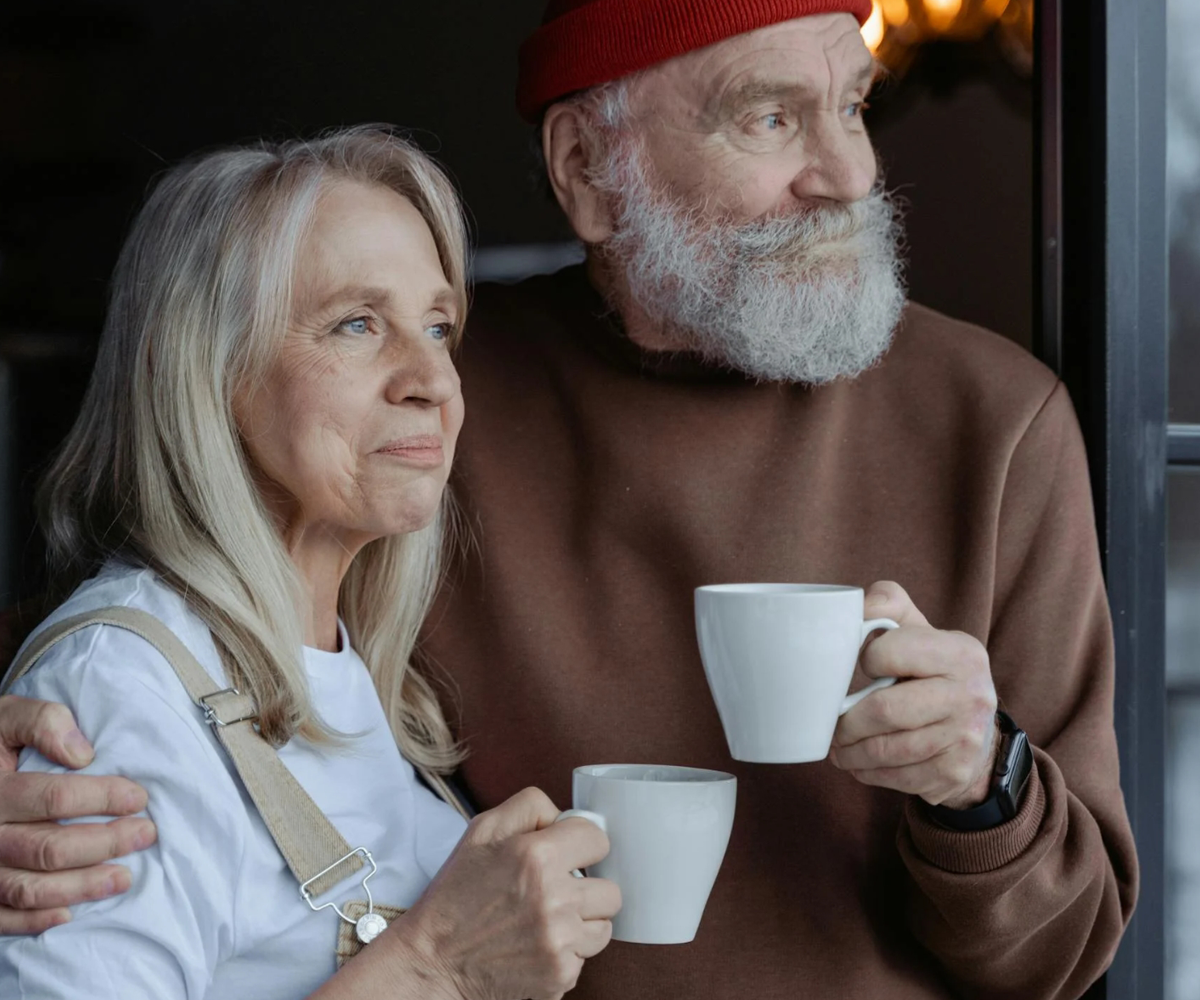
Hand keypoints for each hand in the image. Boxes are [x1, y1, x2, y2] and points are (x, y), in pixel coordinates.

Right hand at [0, 695, 155, 933]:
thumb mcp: (7, 717)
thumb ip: (42, 722)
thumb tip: (82, 753)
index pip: (54, 798)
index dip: (102, 798)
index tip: (139, 798)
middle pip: (47, 848)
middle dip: (104, 843)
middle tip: (145, 834)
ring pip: (28, 888)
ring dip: (81, 887)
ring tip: (124, 878)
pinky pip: (1, 917)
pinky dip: (33, 921)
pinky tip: (70, 914)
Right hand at [394, 786, 620, 999]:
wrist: (433, 959)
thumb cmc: (456, 893)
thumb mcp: (482, 830)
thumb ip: (530, 807)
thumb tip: (565, 815)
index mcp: (538, 856)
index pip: (598, 840)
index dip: (581, 845)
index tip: (566, 855)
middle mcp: (555, 899)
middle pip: (610, 889)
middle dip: (587, 889)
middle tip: (555, 892)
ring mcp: (560, 942)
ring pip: (604, 926)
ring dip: (582, 923)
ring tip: (547, 920)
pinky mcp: (560, 975)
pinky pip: (585, 958)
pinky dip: (566, 953)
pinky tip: (536, 946)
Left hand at [829, 582, 999, 809]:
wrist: (976, 729)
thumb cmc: (931, 670)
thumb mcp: (918, 629)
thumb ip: (887, 605)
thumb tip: (852, 607)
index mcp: (961, 652)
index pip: (890, 652)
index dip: (865, 660)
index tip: (858, 668)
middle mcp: (971, 695)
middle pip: (885, 710)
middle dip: (847, 721)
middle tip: (832, 724)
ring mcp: (966, 738)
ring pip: (888, 750)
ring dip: (851, 752)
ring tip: (838, 746)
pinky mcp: (955, 773)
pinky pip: (898, 778)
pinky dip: (869, 773)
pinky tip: (860, 764)